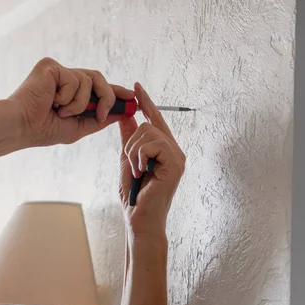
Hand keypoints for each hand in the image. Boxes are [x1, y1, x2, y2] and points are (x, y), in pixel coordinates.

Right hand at [8, 58, 134, 146]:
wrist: (23, 127)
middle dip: (107, 97)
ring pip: (89, 80)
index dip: (115, 91)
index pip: (97, 86)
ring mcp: (57, 70)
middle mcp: (64, 77)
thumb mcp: (79, 127)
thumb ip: (99, 118)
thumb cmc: (44, 130)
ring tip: (61, 111)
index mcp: (70, 91)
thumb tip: (122, 113)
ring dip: (80, 103)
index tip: (131, 97)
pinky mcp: (50, 65)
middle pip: (99, 79)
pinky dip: (68, 97)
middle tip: (100, 112)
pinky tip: (52, 102)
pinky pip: (75, 79)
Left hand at [119, 83, 185, 235]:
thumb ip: (128, 138)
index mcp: (165, 148)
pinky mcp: (175, 164)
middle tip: (131, 164)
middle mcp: (175, 150)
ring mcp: (177, 157)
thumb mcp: (127, 160)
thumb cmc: (134, 195)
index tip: (136, 86)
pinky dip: (140, 157)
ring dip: (133, 152)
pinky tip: (141, 172)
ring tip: (136, 171)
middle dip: (132, 142)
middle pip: (149, 123)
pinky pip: (153, 144)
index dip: (146, 102)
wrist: (139, 219)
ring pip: (148, 132)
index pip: (155, 118)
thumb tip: (127, 114)